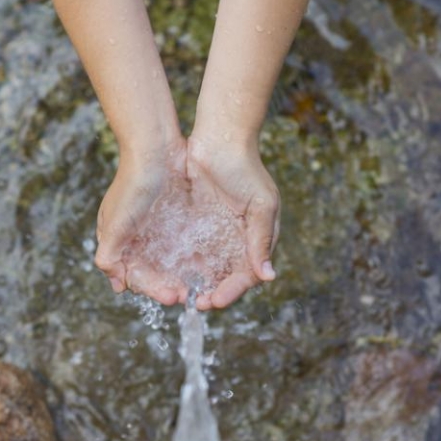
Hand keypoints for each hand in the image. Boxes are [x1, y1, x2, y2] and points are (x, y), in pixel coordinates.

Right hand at [94, 138, 188, 305]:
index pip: (135, 277)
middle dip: (170, 286)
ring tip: (202, 286)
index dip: (153, 289)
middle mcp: (136, 238)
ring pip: (170, 263)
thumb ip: (110, 254)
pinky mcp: (175, 218)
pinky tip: (207, 266)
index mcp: (118, 241)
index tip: (173, 297)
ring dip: (183, 277)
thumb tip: (116, 284)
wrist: (155, 146)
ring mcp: (157, 228)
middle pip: (154, 273)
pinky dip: (192, 259)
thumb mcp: (115, 222)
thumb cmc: (132, 183)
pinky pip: (184, 245)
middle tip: (191, 296)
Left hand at [186, 135, 279, 310]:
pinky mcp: (195, 225)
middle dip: (212, 293)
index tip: (214, 300)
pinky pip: (189, 252)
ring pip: (207, 269)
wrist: (220, 137)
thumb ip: (261, 240)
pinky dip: (183, 266)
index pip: (247, 275)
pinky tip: (172, 275)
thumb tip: (268, 276)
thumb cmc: (245, 168)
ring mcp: (215, 233)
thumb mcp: (260, 204)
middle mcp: (237, 241)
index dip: (231, 291)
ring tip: (182, 295)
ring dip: (196, 284)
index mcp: (257, 239)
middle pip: (226, 278)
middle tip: (195, 303)